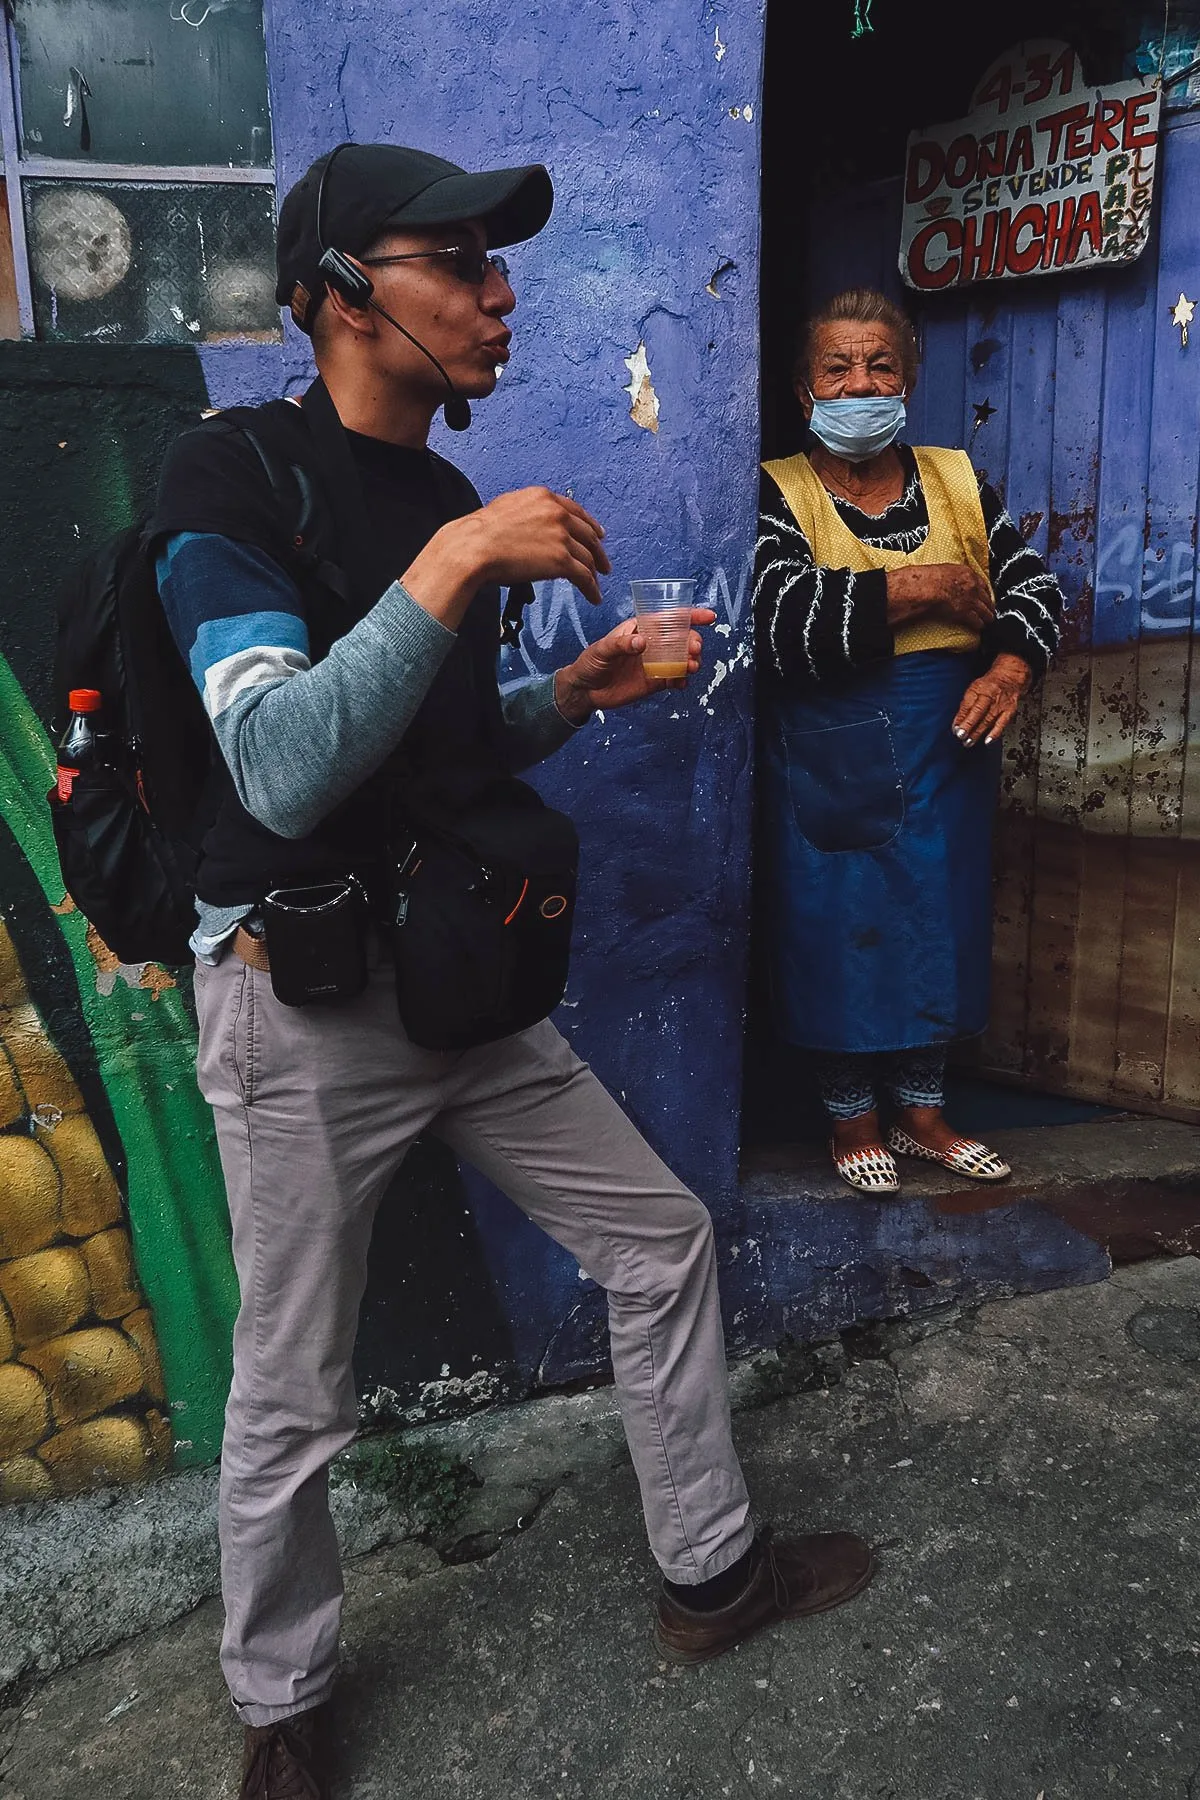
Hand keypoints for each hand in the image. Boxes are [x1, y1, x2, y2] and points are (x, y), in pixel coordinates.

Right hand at [467, 487, 610, 606]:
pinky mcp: (561, 560)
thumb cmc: (481, 532)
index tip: (597, 535)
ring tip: (596, 585)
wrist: (474, 547)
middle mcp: (558, 514)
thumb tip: (532, 522)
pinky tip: (593, 596)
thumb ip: (529, 512)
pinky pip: (584, 576)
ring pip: (588, 557)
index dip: (590, 526)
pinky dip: (591, 588)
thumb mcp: (508, 507)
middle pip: (588, 535)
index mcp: (545, 498)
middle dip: (598, 552)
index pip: (576, 512)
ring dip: (594, 573)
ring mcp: (562, 537)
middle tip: (603, 564)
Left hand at [554, 609, 716, 720]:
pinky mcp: (655, 682)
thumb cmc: (590, 663)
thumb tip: (643, 643)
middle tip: (693, 649)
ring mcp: (655, 663)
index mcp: (641, 629)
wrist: (585, 691)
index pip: (669, 618)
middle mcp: (652, 644)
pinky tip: (681, 683)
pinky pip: (675, 679)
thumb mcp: (601, 650)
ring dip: (691, 661)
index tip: (708, 617)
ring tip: (691, 666)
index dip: (690, 616)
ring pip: (682, 659)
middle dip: (693, 641)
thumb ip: (621, 645)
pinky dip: (682, 680)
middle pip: (681, 638)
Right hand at [886, 563, 994, 632]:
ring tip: (988, 621)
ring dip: (987, 617)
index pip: (983, 584)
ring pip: (986, 611)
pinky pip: (977, 621)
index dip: (985, 592)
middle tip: (990, 610)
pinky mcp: (966, 613)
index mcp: (968, 574)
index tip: (985, 596)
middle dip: (989, 605)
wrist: (927, 587)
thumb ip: (954, 575)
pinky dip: (978, 625)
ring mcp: (971, 600)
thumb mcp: (945, 569)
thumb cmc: (929, 578)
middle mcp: (973, 587)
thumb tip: (951, 578)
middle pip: (987, 598)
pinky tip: (979, 627)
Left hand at [953, 652, 1031, 745]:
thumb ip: (965, 706)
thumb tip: (957, 723)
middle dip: (968, 725)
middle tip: (961, 735)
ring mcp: (1001, 703)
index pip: (968, 704)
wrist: (1010, 677)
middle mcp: (990, 696)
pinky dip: (995, 733)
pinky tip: (988, 741)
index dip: (961, 717)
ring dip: (978, 732)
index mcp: (979, 689)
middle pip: (978, 712)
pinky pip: (1002, 723)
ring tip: (969, 742)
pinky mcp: (1009, 710)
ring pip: (988, 719)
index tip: (955, 728)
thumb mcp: (973, 690)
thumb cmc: (989, 685)